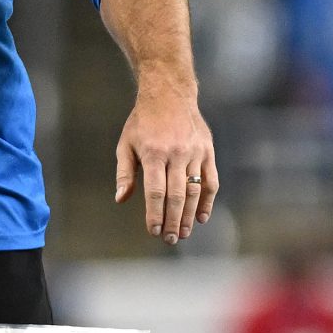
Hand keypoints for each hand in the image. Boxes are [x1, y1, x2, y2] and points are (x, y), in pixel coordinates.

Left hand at [112, 83, 216, 244]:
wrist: (169, 94)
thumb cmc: (142, 122)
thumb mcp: (126, 143)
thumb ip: (124, 172)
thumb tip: (121, 198)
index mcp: (153, 153)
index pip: (155, 192)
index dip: (155, 214)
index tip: (153, 231)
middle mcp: (176, 154)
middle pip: (177, 196)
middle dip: (173, 221)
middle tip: (170, 239)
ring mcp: (195, 152)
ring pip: (195, 191)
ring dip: (189, 215)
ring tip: (183, 233)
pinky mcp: (208, 151)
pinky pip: (211, 180)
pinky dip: (208, 200)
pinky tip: (201, 216)